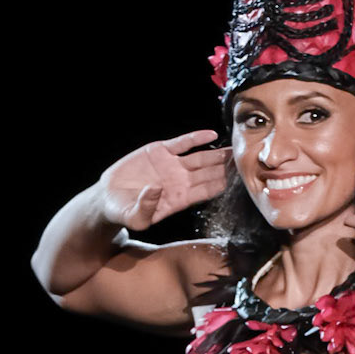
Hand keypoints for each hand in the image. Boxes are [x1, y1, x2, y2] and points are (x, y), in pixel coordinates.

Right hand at [99, 129, 233, 230]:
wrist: (110, 197)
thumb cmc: (124, 213)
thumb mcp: (134, 218)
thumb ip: (146, 208)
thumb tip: (155, 189)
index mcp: (179, 199)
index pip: (206, 191)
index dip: (221, 185)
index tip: (238, 181)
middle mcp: (180, 181)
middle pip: (209, 174)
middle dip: (226, 169)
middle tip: (244, 162)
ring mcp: (171, 165)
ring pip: (200, 158)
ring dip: (217, 155)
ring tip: (234, 149)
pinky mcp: (160, 151)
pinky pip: (182, 143)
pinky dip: (196, 138)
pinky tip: (211, 135)